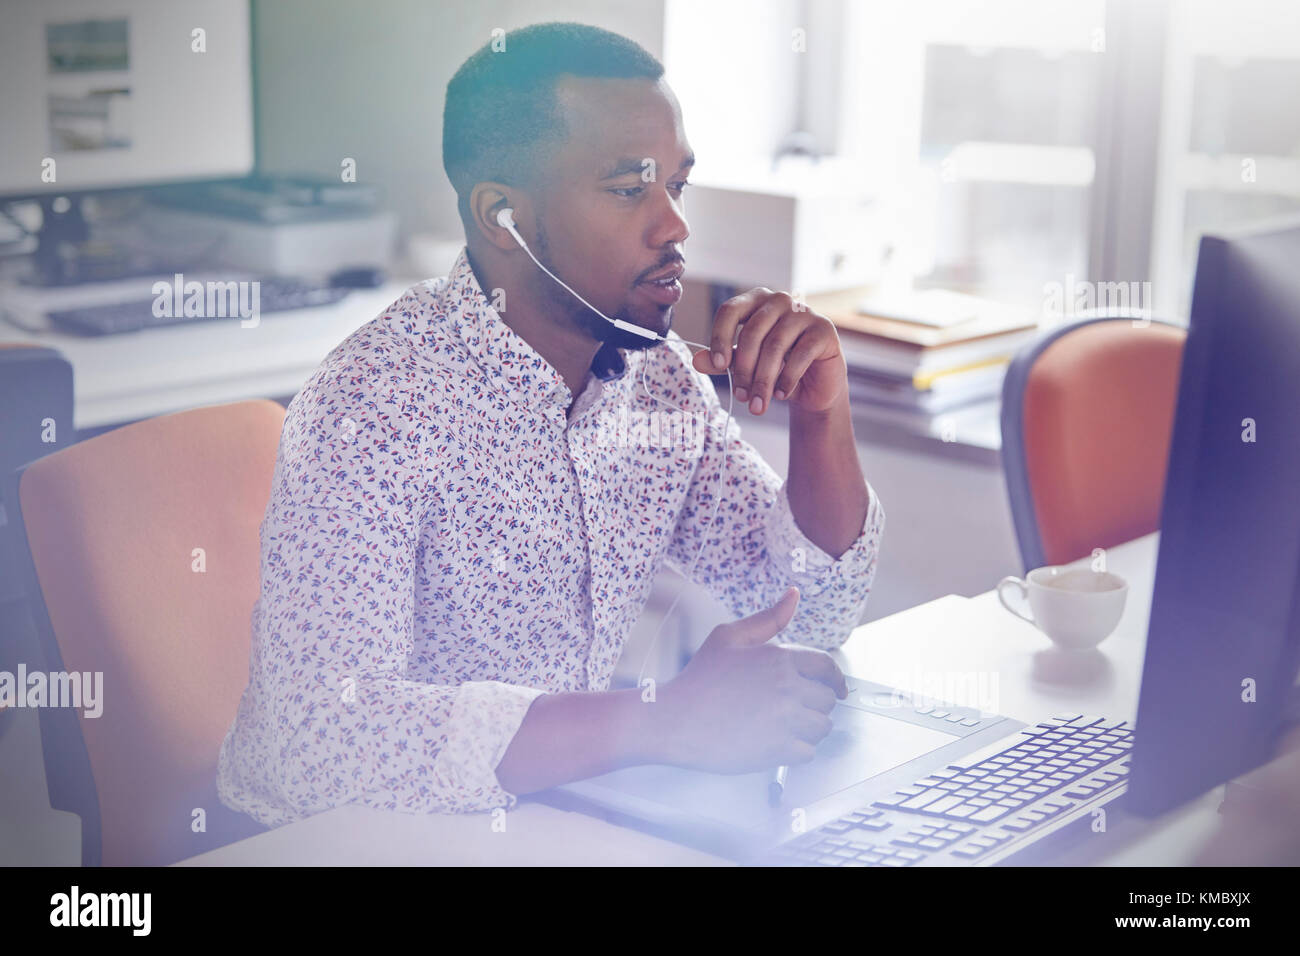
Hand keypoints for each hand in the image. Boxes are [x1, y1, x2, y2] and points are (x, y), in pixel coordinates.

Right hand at [656, 588, 847, 772]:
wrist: (675, 720)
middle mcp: (788, 687)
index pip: (827, 667)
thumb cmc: (699, 679)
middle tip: (792, 709)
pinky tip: (777, 743)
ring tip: (784, 727)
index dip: (835, 679)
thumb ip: (767, 619)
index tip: (838, 689)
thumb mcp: (729, 637)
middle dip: (814, 704)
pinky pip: (809, 752)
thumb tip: (794, 595)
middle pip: (827, 700)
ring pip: (822, 727)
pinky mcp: (779, 749)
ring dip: (809, 728)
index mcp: (780, 657)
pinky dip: (797, 751)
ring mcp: (785, 720)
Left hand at [691, 287, 847, 414]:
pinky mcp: (824, 330)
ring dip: (763, 380)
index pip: (730, 310)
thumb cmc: (776, 369)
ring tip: (757, 404)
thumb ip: (721, 361)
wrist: (813, 385)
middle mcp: (780, 300)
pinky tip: (781, 395)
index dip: (721, 337)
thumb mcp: (744, 365)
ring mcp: (804, 313)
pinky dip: (787, 379)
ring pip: (775, 346)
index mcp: (756, 301)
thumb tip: (697, 360)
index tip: (719, 366)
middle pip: (753, 332)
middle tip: (741, 397)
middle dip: (744, 370)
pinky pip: (800, 355)